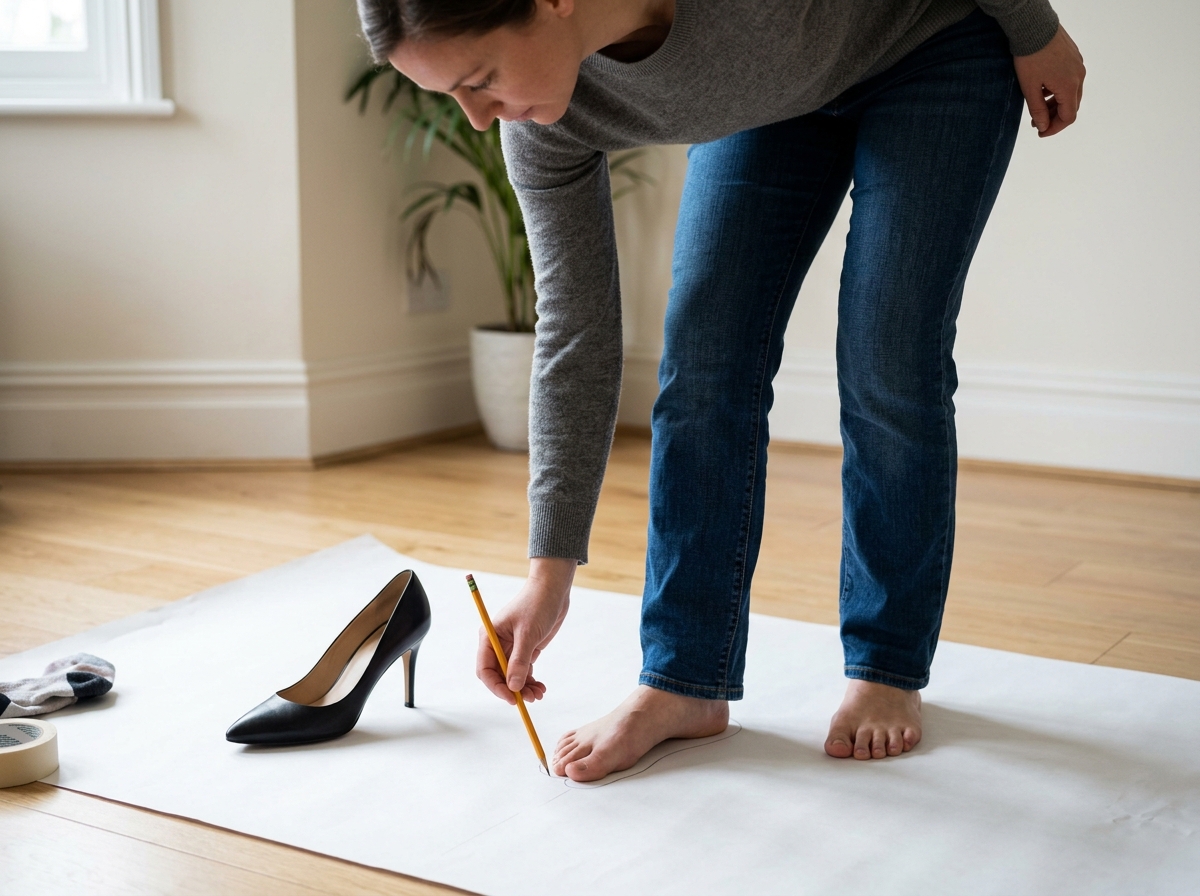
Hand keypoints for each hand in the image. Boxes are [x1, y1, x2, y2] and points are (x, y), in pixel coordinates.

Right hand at [476, 556, 574, 703]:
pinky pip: (524, 672)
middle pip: (498, 677)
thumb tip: (513, 687)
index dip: (496, 686)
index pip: (485, 669)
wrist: (553, 590)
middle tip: (529, 699)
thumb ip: (520, 661)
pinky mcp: (526, 650)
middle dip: (512, 690)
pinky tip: (541, 688)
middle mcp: (498, 645)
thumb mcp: (528, 633)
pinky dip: (531, 682)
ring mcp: (512, 648)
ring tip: (539, 695)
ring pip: (513, 677)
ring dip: (524, 689)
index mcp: (490, 637)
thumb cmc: (537, 604)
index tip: (511, 697)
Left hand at [1013, 25, 1084, 137]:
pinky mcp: (1074, 56)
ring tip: (1038, 105)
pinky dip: (1058, 89)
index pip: (1068, 117)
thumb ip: (1038, 110)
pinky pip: (1070, 79)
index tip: (1041, 133)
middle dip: (1054, 117)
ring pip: (1071, 92)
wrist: (1034, 27)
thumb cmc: (1030, 57)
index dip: (1054, 128)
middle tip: (1037, 122)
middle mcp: (1079, 76)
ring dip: (1056, 103)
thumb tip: (1043, 127)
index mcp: (1069, 86)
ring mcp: (1078, 65)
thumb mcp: (1030, 88)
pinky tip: (1043, 88)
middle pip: (1071, 105)